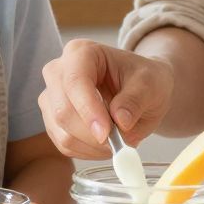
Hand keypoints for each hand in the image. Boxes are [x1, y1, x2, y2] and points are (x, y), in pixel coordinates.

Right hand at [39, 39, 174, 158]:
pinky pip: (64, 144)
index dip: (88, 110)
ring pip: (62, 132)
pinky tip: (106, 144)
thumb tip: (121, 120)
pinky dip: (88, 151)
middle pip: (63, 110)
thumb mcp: (151, 84)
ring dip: (93, 145)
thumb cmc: (144, 80)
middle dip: (92, 134)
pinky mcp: (53, 120)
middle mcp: (58, 72)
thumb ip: (136, 100)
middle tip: (120, 143)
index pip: (75, 82)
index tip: (107, 133)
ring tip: (119, 140)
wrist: (140, 89)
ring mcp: (52, 97)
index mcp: (81, 52)